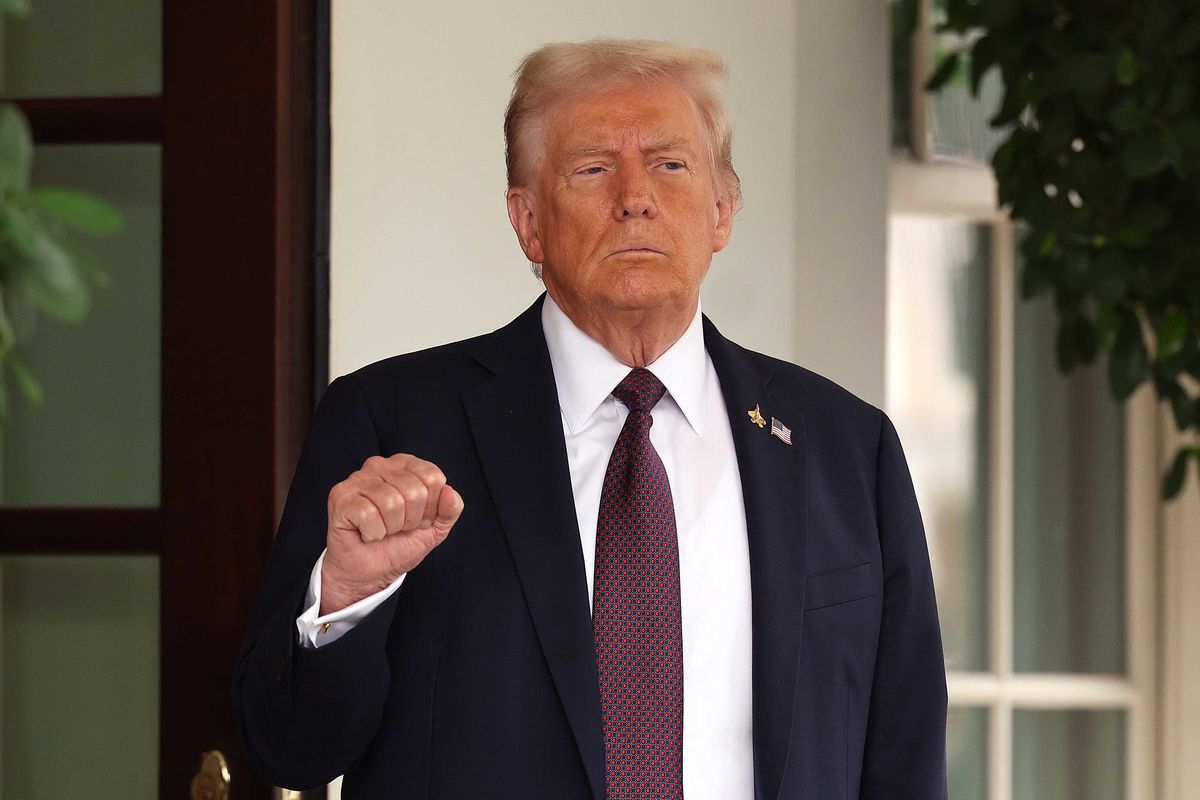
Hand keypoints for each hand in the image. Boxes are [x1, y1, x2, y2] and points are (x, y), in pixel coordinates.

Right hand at [320, 454, 463, 613]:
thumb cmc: (398, 545)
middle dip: (410, 520)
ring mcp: (357, 479)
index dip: (430, 508)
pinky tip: (366, 533)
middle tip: (397, 528)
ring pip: (391, 502)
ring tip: (382, 530)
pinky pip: (368, 513)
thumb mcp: (434, 529)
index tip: (417, 520)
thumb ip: (450, 510)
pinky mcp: (340, 496)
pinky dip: (373, 533)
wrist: (369, 573)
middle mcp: (380, 465)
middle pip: (414, 491)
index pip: (433, 477)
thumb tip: (450, 492)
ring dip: (391, 528)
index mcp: (405, 465)